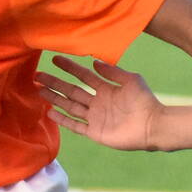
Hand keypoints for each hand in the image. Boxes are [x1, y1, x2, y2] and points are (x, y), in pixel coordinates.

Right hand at [37, 56, 165, 151]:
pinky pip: (75, 125)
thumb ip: (112, 72)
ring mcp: (95, 118)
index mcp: (105, 89)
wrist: (152, 126)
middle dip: (55, 83)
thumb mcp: (131, 80)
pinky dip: (63, 120)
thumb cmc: (145, 101)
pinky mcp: (95, 132)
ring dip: (55, 98)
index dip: (70, 68)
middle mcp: (97, 103)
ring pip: (70, 106)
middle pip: (71, 90)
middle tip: (38, 75)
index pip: (83, 76)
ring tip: (39, 90)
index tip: (55, 59)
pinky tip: (50, 112)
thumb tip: (94, 63)